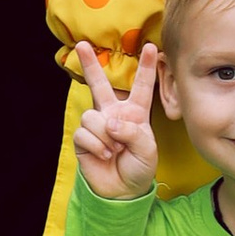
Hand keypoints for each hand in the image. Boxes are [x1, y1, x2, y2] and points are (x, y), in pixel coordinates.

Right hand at [72, 37, 161, 195]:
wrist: (122, 191)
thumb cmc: (139, 167)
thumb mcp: (147, 149)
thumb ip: (132, 132)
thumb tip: (109, 122)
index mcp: (135, 113)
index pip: (141, 87)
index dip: (147, 67)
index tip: (152, 47)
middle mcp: (113, 114)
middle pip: (100, 84)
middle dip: (90, 64)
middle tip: (82, 45)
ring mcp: (96, 125)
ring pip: (93, 116)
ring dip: (106, 136)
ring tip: (114, 150)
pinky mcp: (83, 139)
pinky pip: (85, 133)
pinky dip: (97, 146)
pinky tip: (104, 155)